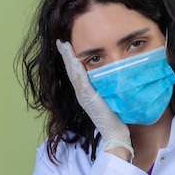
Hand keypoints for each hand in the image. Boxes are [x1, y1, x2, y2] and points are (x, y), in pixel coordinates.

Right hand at [56, 40, 132, 160]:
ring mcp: (84, 97)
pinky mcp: (90, 100)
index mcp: (85, 92)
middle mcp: (82, 93)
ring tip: (64, 45)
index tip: (66, 44)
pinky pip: (83, 83)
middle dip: (65, 54)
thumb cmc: (114, 117)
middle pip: (71, 70)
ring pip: (74, 74)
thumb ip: (106, 87)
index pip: (75, 72)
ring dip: (69, 59)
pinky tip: (76, 61)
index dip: (70, 58)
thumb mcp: (109, 97)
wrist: (115, 134)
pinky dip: (78, 72)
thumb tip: (113, 74)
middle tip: (60, 41)